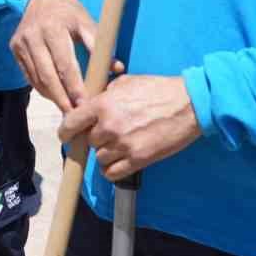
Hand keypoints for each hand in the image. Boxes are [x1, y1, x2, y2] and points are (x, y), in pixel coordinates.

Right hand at [11, 0, 119, 111]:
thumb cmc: (70, 13)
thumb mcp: (87, 23)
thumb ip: (100, 47)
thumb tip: (117, 69)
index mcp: (54, 28)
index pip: (65, 65)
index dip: (75, 87)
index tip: (85, 104)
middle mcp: (33, 35)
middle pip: (48, 76)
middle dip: (62, 99)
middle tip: (74, 116)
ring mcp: (21, 43)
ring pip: (36, 78)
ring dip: (52, 97)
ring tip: (67, 110)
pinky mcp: (14, 49)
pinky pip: (29, 75)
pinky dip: (42, 88)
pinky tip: (55, 96)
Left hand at [60, 74, 200, 180]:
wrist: (189, 104)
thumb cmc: (158, 90)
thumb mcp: (126, 82)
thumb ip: (104, 94)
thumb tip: (90, 104)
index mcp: (103, 104)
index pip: (71, 123)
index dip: (66, 131)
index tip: (66, 135)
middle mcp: (110, 126)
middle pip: (88, 141)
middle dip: (96, 138)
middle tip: (109, 133)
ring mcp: (124, 144)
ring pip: (100, 158)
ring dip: (106, 153)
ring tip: (120, 144)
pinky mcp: (139, 159)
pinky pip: (112, 173)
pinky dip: (113, 170)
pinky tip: (120, 161)